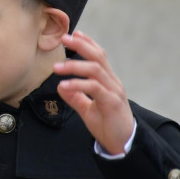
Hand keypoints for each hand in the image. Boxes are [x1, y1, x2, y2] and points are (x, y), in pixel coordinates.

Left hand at [53, 31, 133, 154]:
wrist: (123, 145)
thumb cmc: (108, 126)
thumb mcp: (88, 110)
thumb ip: (76, 97)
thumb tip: (61, 86)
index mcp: (108, 81)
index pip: (99, 56)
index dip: (87, 43)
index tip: (74, 33)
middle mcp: (113, 82)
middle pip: (98, 56)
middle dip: (81, 45)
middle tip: (64, 38)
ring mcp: (114, 91)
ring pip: (96, 70)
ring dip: (74, 66)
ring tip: (56, 67)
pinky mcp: (112, 103)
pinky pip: (94, 88)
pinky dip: (78, 85)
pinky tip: (64, 85)